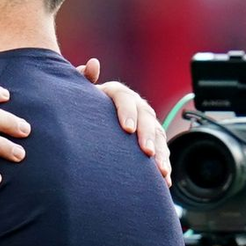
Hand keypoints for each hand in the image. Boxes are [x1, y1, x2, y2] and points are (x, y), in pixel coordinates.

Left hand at [76, 59, 170, 185]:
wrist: (92, 121)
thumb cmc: (82, 108)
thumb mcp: (80, 95)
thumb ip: (84, 81)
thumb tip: (92, 64)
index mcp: (118, 93)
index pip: (125, 99)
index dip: (127, 113)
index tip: (127, 129)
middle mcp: (136, 106)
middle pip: (146, 119)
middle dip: (148, 136)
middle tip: (146, 153)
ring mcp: (146, 122)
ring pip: (158, 136)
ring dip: (161, 154)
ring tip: (161, 172)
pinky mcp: (152, 138)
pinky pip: (161, 151)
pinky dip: (164, 165)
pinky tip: (165, 181)